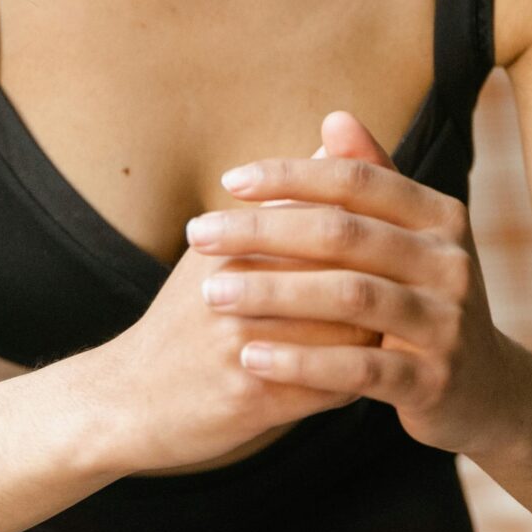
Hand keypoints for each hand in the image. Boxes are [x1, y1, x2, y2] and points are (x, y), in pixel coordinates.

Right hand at [81, 130, 382, 474]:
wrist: (126, 398)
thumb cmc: (189, 315)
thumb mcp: (224, 244)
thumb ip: (290, 195)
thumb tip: (343, 133)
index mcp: (237, 240)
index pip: (328, 224)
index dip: (369, 238)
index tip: (393, 249)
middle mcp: (239, 284)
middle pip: (343, 275)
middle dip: (381, 286)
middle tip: (405, 294)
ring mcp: (244, 342)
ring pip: (346, 334)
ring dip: (374, 337)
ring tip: (389, 336)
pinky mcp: (252, 398)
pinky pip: (329, 388)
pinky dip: (351, 383)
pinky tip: (361, 381)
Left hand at [185, 109, 523, 454]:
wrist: (486, 392)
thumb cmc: (424, 300)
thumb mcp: (408, 239)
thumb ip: (372, 181)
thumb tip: (334, 117)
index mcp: (440, 217)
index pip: (356, 180)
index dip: (290, 176)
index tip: (229, 181)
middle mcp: (451, 262)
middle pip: (344, 233)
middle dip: (264, 231)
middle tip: (199, 234)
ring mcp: (446, 324)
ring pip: (350, 297)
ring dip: (273, 292)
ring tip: (212, 292)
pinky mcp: (433, 382)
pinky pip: (358, 370)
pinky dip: (301, 363)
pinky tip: (250, 357)